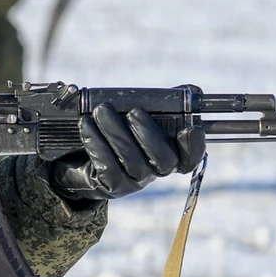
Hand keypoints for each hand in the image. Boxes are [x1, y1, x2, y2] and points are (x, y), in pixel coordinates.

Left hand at [52, 104, 205, 201]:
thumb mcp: (139, 115)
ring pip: (132, 162)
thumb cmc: (117, 131)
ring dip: (116, 133)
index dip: (194, 146)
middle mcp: (155, 170)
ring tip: (101, 111)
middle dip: (149, 134)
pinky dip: (96, 144)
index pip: (190, 157)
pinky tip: (86, 126)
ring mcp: (134, 181)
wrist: (81, 157)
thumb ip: (164, 103)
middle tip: (134, 111)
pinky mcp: (111, 186)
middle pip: (164, 161)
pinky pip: (107, 168)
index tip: (189, 129)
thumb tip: (192, 90)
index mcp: (168, 152)